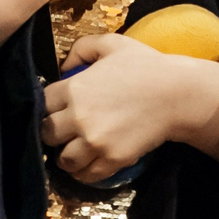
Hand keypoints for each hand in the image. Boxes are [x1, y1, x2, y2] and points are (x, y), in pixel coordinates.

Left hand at [41, 33, 218, 181]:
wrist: (176, 94)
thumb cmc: (144, 65)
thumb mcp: (111, 44)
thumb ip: (81, 48)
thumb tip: (62, 67)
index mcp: (75, 88)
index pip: (42, 103)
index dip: (47, 106)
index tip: (55, 109)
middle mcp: (79, 117)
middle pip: (47, 134)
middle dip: (52, 132)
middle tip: (61, 131)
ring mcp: (95, 141)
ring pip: (63, 159)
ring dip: (65, 155)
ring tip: (73, 150)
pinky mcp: (112, 159)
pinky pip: (86, 174)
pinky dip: (83, 172)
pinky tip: (86, 163)